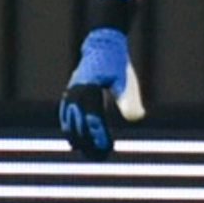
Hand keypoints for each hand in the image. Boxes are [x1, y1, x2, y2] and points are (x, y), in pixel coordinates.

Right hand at [59, 26, 144, 158]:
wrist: (101, 45)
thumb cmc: (116, 64)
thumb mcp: (126, 81)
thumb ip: (129, 100)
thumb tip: (137, 118)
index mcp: (90, 91)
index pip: (93, 121)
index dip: (99, 138)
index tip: (107, 149)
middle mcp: (76, 95)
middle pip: (79, 127)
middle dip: (89, 144)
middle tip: (101, 157)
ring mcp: (70, 95)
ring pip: (69, 124)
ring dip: (79, 141)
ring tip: (90, 154)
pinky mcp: (69, 96)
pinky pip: (65, 118)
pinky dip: (70, 131)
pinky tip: (77, 143)